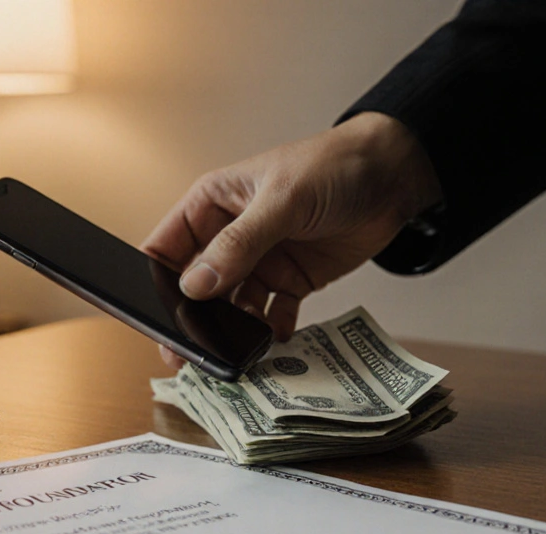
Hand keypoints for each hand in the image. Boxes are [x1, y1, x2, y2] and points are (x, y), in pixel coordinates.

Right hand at [141, 112, 440, 348]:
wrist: (394, 176)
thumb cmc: (332, 166)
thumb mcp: (281, 200)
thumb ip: (239, 244)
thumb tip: (195, 285)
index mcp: (212, 205)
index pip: (167, 247)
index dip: (154, 281)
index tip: (151, 316)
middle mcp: (229, 236)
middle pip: (196, 287)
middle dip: (190, 318)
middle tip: (184, 354)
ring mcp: (260, 262)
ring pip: (231, 307)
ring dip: (231, 330)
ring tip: (231, 354)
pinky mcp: (291, 281)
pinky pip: (270, 315)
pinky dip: (269, 332)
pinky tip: (272, 344)